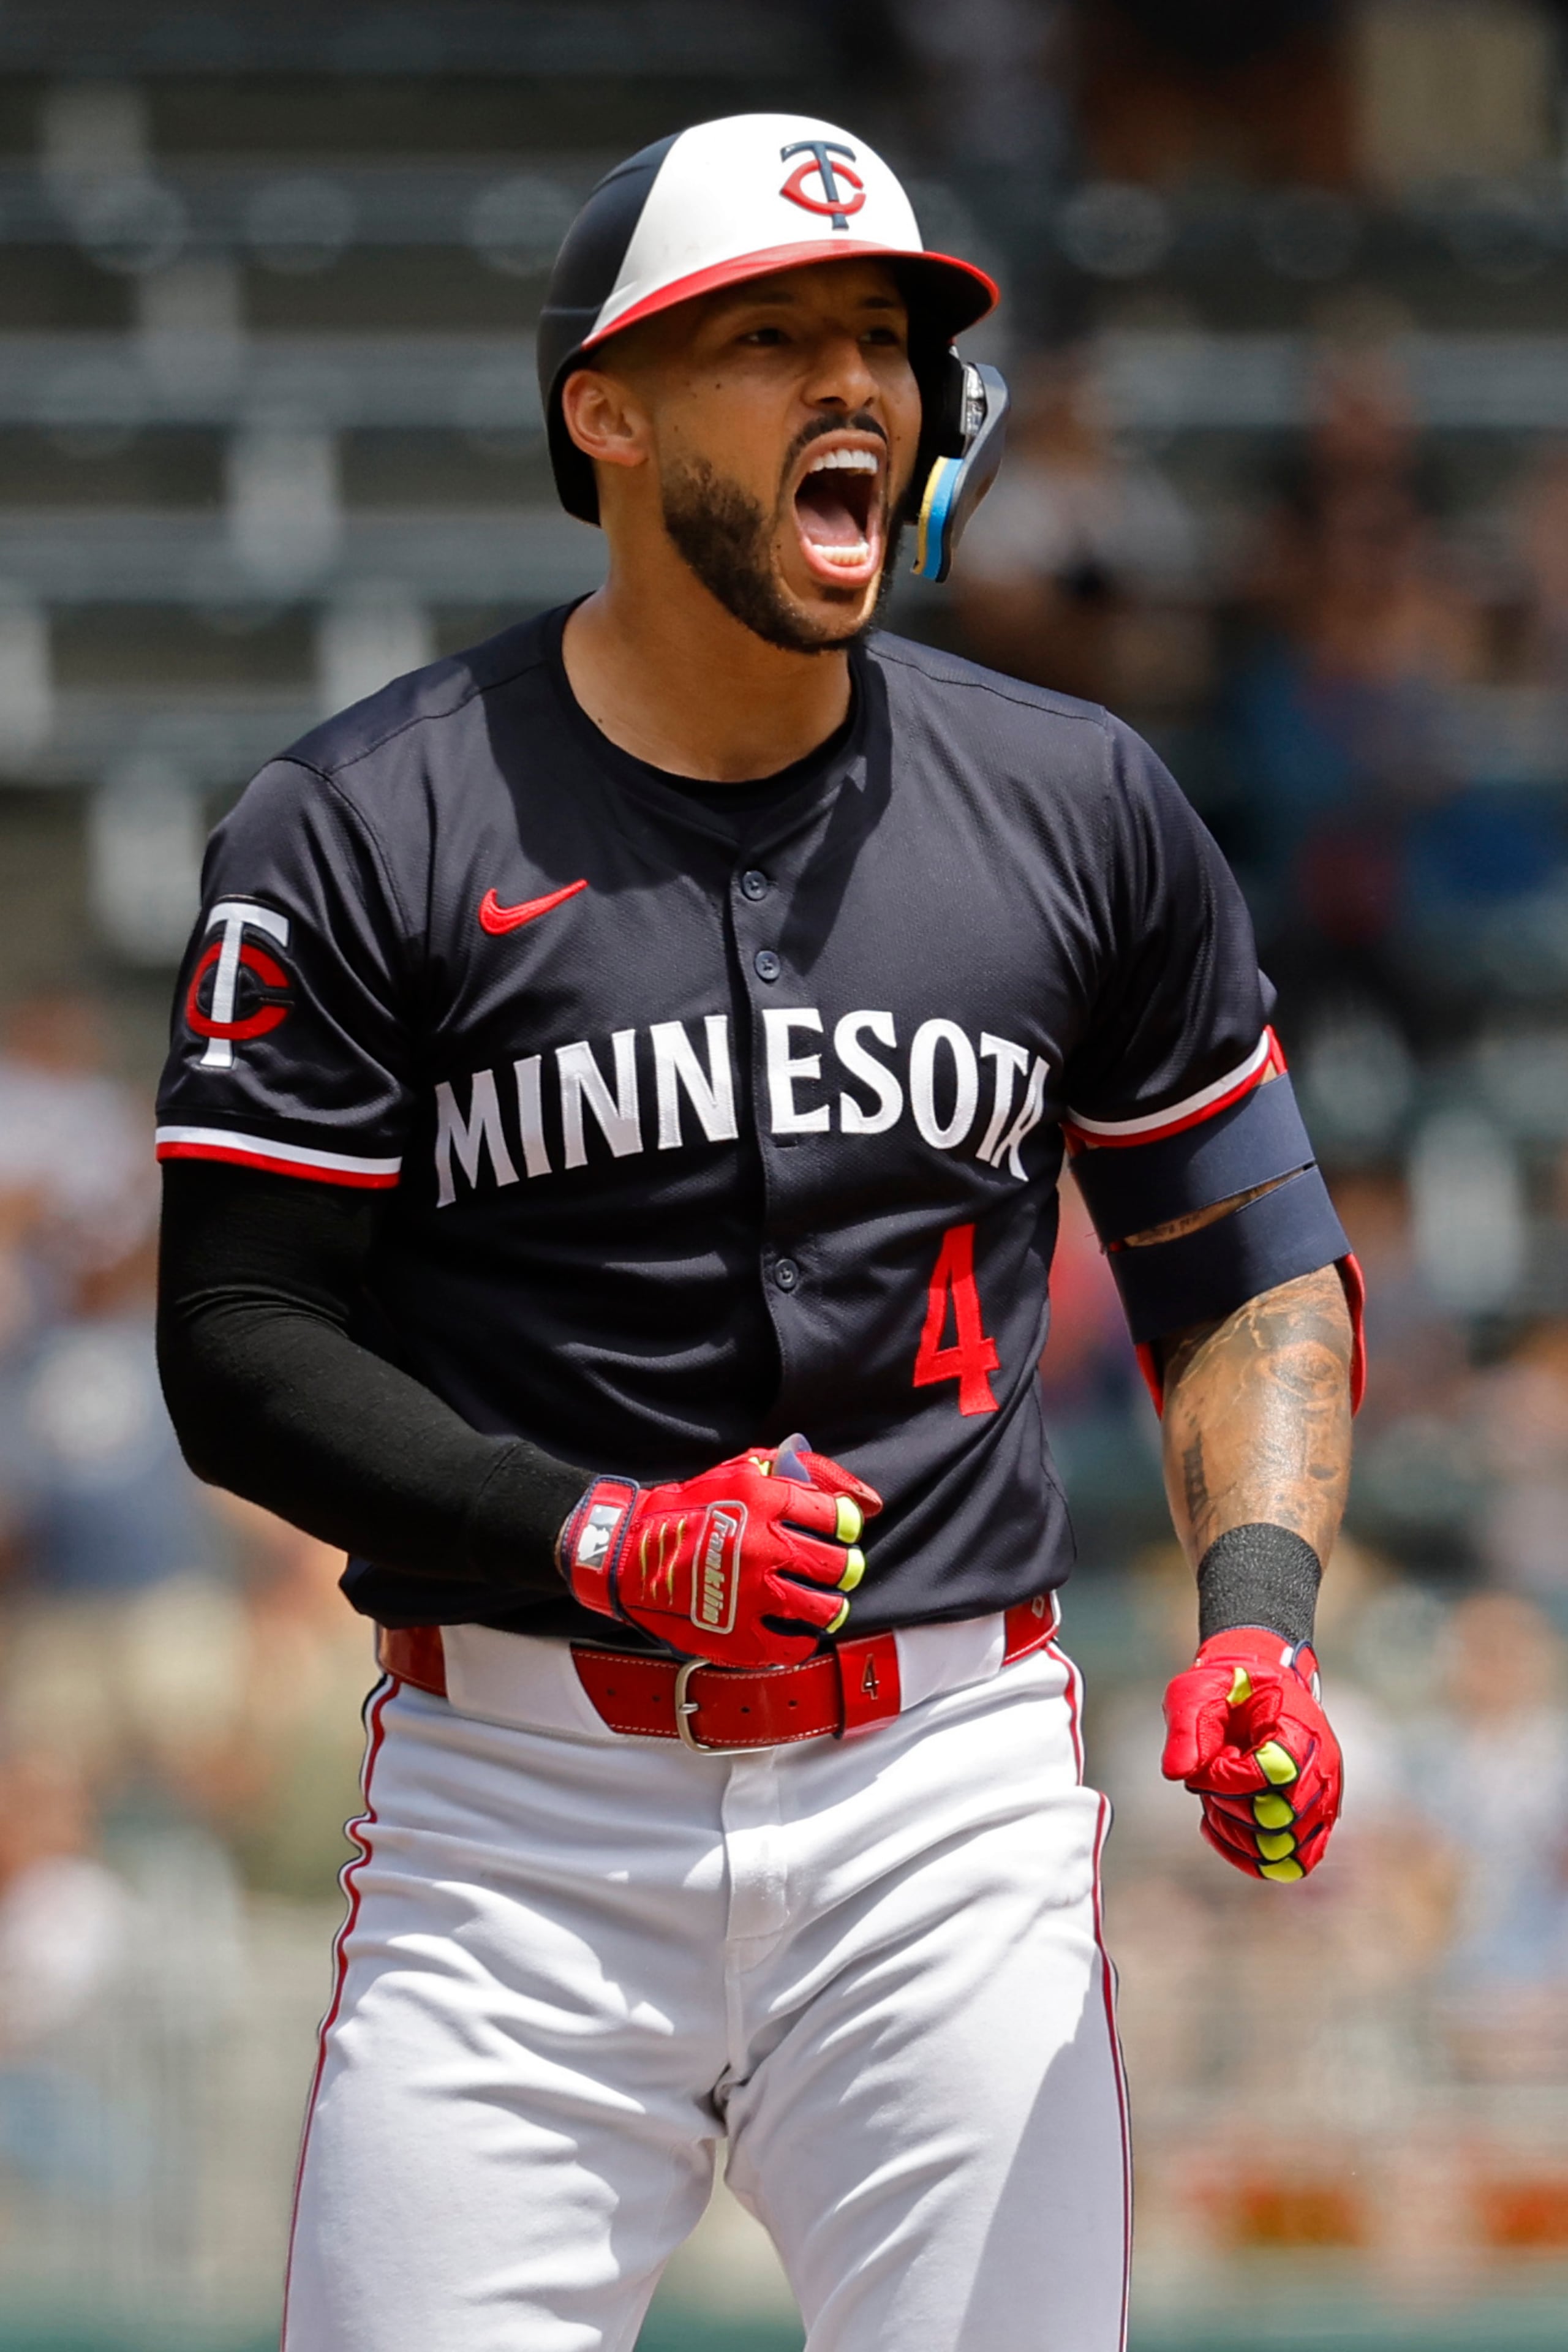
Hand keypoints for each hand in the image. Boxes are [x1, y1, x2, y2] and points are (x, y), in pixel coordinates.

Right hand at [558, 1435, 881, 1668]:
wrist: (630, 1557)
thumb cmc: (692, 1509)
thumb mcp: (744, 1470)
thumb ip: (807, 1472)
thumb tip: (867, 1499)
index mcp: (763, 1501)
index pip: (836, 1518)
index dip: (843, 1526)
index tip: (835, 1531)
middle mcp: (760, 1548)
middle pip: (837, 1565)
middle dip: (840, 1566)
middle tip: (830, 1567)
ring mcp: (750, 1596)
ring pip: (825, 1608)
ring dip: (829, 1603)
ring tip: (817, 1598)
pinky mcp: (739, 1636)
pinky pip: (795, 1645)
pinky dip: (801, 1637)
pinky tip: (790, 1624)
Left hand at [1160, 1628, 1341, 1881]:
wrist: (1257, 1688)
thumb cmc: (1228, 1689)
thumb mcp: (1196, 1693)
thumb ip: (1185, 1729)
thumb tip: (1177, 1773)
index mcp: (1299, 1731)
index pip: (1272, 1776)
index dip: (1228, 1777)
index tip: (1209, 1760)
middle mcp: (1320, 1772)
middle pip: (1277, 1821)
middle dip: (1229, 1806)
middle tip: (1211, 1779)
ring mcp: (1320, 1801)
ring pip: (1283, 1852)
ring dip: (1236, 1834)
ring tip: (1216, 1802)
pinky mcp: (1312, 1823)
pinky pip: (1291, 1864)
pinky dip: (1250, 1857)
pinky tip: (1221, 1825)